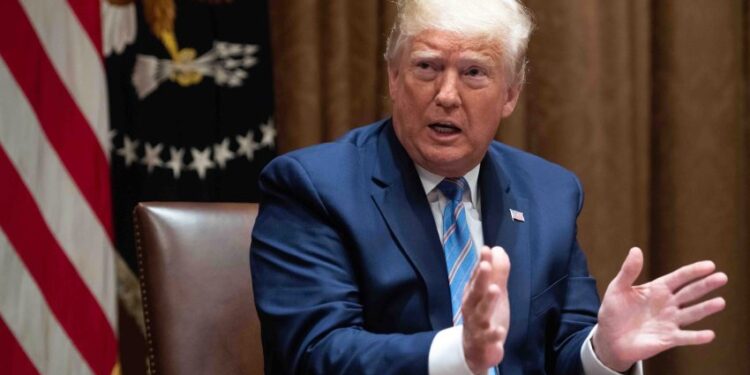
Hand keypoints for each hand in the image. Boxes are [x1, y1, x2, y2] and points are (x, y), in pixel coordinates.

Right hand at [462, 246, 510, 373]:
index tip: (486, 250)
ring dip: (487, 302)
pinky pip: (487, 339)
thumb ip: (496, 273)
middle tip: (485, 265)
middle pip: (475, 292)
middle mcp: (472, 308)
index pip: (477, 277)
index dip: (482, 263)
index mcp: (473, 295)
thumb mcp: (492, 294)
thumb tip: (497, 250)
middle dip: (480, 279)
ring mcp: (477, 326)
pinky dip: (492, 335)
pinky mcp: (483, 343)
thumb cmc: (484, 316)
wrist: (475, 351)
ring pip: (481, 313)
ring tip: (495, 290)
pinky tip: (499, 330)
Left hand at [593, 247, 727, 371]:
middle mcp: (668, 304)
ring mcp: (669, 321)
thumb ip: (628, 271)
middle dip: (705, 285)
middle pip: (690, 292)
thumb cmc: (614, 311)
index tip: (710, 265)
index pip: (679, 277)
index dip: (693, 271)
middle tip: (722, 277)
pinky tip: (709, 334)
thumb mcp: (618, 288)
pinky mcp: (668, 339)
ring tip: (720, 302)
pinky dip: (696, 337)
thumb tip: (635, 250)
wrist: (610, 338)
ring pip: (692, 313)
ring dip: (706, 308)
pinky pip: (685, 337)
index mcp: (658, 289)